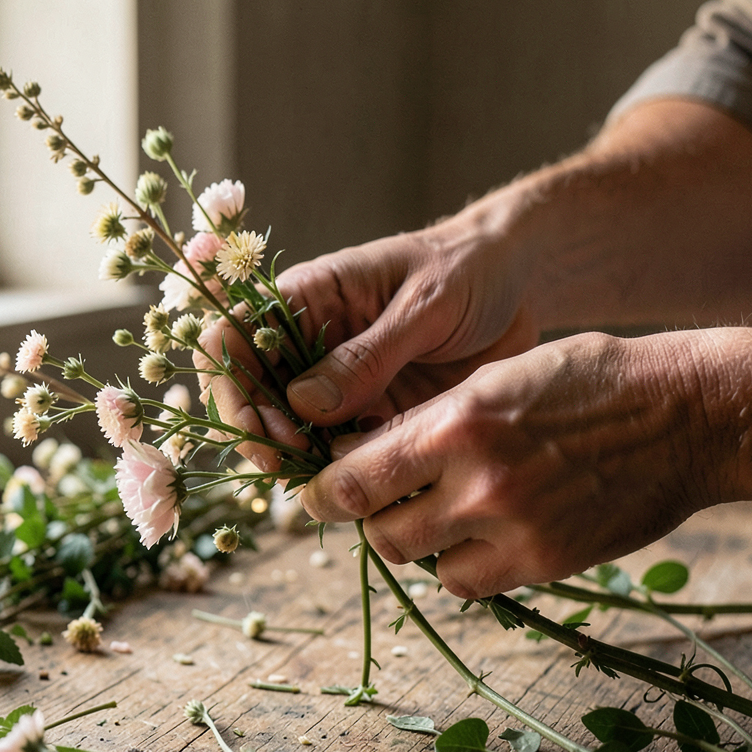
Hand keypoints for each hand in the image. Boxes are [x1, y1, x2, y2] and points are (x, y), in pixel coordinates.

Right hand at [198, 216, 538, 471]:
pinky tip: (366, 480)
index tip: (268, 431)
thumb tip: (303, 405)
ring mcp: (337, 381)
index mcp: (307, 297)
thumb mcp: (425, 305)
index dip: (233, 389)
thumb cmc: (469, 269)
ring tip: (333, 483)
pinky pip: (338, 449)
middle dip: (262, 437)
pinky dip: (341, 470)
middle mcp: (308, 342)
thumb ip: (368, 355)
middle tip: (298, 469)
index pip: (232, 340)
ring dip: (299, 461)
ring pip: (289, 431)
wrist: (519, 282)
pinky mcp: (369, 412)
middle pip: (250, 396)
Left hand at [297, 330, 735, 597]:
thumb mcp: (501, 377)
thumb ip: (434, 419)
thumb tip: (367, 456)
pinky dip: (463, 566)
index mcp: (458, 420)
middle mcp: (477, 479)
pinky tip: (482, 536)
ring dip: (417, 543)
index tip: (319, 492)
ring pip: (420, 561)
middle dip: (370, 518)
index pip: (354, 477)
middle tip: (382, 503)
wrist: (690, 416)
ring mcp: (513, 527)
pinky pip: (469, 583)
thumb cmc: (594, 380)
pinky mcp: (545, 561)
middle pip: (378, 529)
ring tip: (441, 515)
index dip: (326, 491)